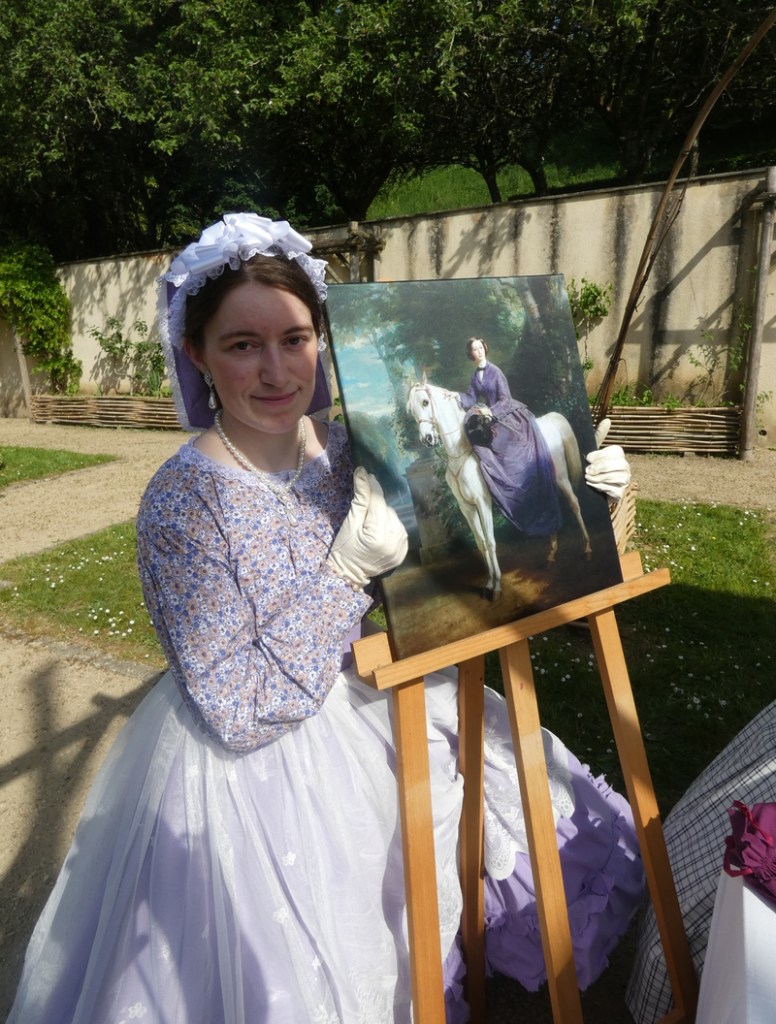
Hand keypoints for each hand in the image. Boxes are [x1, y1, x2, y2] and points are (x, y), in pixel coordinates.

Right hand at [327, 468, 408, 587]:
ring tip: (371, 525)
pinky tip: (379, 532)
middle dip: (376, 507)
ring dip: (383, 516)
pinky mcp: (403, 551)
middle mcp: (393, 541)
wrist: (350, 573)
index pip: (378, 502)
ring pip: (394, 518)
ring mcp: (400, 548)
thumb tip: (363, 472)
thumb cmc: (345, 548)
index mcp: (377, 535)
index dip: (373, 487)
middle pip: (387, 510)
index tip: (367, 474)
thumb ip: (360, 497)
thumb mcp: (350, 522)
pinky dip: (390, 527)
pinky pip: (399, 529)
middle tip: (363, 513)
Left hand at [585, 419, 630, 500]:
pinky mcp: (620, 494)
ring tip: (588, 478)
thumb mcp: (593, 452)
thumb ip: (599, 436)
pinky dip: (601, 487)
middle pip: (620, 465)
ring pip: (618, 478)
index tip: (588, 459)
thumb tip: (607, 420)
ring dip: (600, 478)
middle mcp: (625, 467)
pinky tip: (592, 486)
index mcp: (618, 455)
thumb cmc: (591, 467)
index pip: (615, 452)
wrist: (588, 488)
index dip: (601, 455)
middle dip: (601, 468)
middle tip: (587, 471)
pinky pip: (615, 490)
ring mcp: (625, 481)